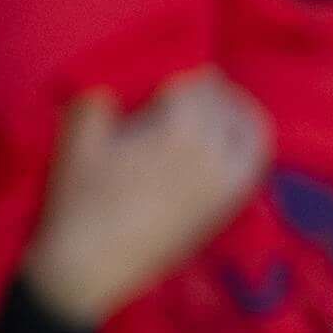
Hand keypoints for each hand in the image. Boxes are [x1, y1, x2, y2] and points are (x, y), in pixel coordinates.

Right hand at [22, 71, 271, 323]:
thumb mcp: (78, 137)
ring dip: (238, 111)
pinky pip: (253, 168)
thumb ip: (102, 97)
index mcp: (179, 131)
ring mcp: (225, 185)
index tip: (169, 64)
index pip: (197, 81)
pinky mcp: (224, 210)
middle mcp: (214, 155)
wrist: (89, 269)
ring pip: (252, 132)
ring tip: (217, 104)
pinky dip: (247, 145)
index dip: (183, 65)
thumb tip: (122, 75)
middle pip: (225, 102)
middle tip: (187, 81)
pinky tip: (226, 140)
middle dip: (207, 86)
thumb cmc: (80, 200)